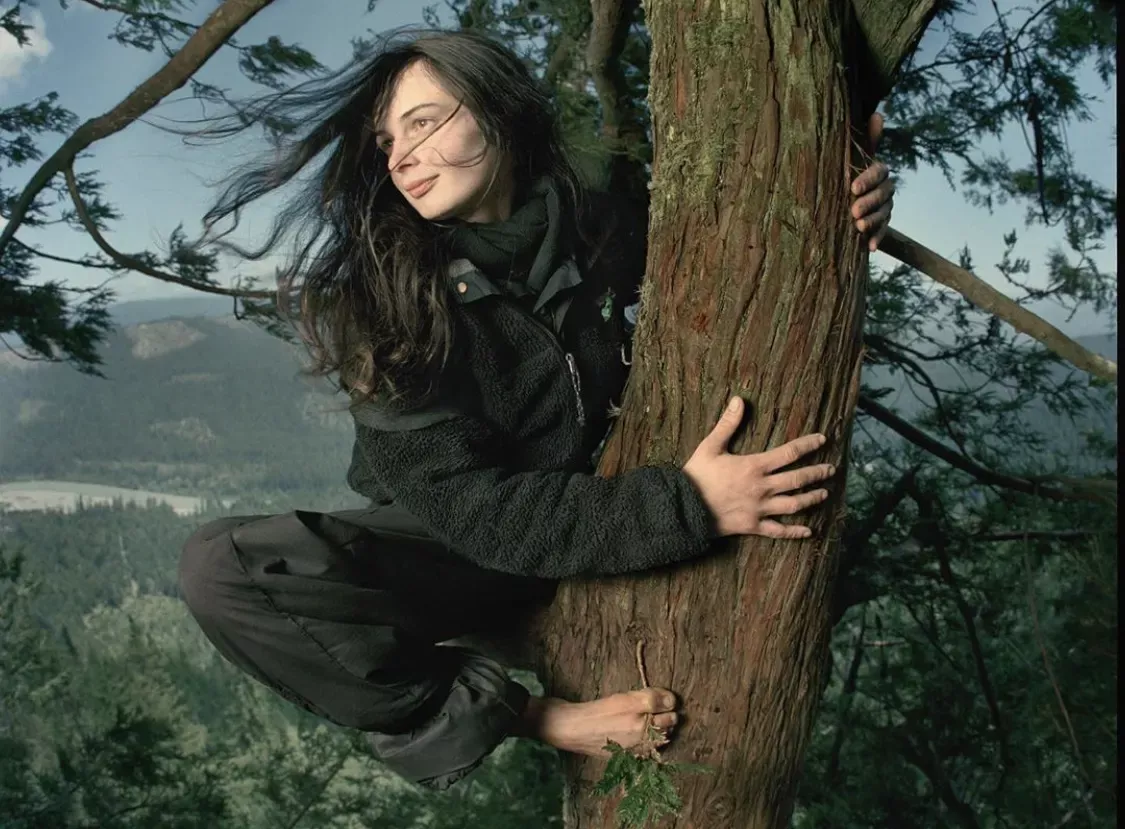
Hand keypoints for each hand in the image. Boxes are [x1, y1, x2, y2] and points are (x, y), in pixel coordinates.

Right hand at [682, 397, 835, 538]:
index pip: (789, 452)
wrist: (683, 507)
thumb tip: (739, 400)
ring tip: (824, 493)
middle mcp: (762, 487)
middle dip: (817, 473)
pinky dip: (795, 531)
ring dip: (812, 498)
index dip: (808, 445)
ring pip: (794, 504)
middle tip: (831, 469)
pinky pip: (779, 530)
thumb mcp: (710, 446)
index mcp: (754, 466)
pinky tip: (809, 531)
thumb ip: (727, 424)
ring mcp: (760, 508)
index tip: (822, 440)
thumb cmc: (696, 475)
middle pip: (798, 479)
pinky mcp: (753, 525)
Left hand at [851, 112, 894, 251]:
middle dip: (869, 202)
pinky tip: (869, 247)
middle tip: (853, 210)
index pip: (879, 172)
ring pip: (885, 213)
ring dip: (873, 220)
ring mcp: (886, 207)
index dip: (868, 179)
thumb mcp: (852, 158)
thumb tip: (878, 113)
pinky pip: (883, 232)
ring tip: (858, 226)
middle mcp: (886, 188)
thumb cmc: (847, 173)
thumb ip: (866, 141)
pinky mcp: (882, 225)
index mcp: (878, 171)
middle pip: (884, 194)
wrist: (842, 201)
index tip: (852, 187)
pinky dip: (877, 239)